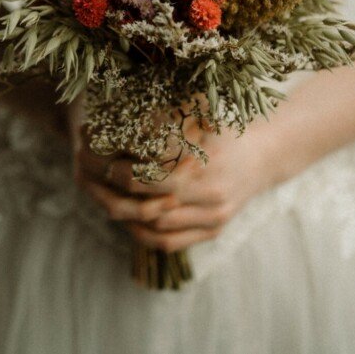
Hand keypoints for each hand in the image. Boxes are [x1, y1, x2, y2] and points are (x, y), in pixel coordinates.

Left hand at [73, 119, 271, 251]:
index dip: (115, 167)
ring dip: (124, 215)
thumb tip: (118, 113)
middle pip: (147, 204)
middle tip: (90, 177)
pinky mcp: (214, 231)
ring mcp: (213, 216)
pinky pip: (169, 242)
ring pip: (156, 227)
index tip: (95, 155)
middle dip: (114, 191)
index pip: (145, 175)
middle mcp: (210, 193)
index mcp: (204, 161)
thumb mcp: (200, 112)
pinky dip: (142, 234)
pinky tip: (126, 218)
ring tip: (100, 197)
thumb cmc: (224, 128)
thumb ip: (165, 114)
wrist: (264, 155)